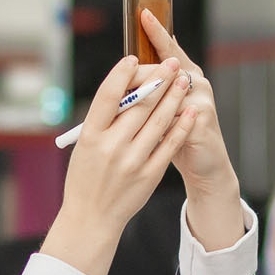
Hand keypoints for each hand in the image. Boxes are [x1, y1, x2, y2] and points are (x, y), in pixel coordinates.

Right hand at [41, 52, 193, 274]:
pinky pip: (170, 144)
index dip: (122, 74)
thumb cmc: (85, 177)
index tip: (133, 58)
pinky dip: (182, 125)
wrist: (91, 217)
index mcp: (90, 136)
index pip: (107, 96)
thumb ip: (103, 121)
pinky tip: (190, 110)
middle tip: (171, 62)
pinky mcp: (150, 174)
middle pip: (139, 104)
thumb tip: (127, 88)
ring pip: (159, 120)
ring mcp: (132, 161)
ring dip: (175, 96)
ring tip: (184, 79)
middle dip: (159, 79)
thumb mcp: (84, 146)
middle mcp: (111, 147)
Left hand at [137, 13, 235, 195]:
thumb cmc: (178, 135)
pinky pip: (171, 115)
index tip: (144, 13)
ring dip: (146, 95)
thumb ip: (151, 91)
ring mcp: (201, 99)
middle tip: (128, 53)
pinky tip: (140, 128)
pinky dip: (154, 120)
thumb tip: (124, 74)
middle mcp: (197, 82)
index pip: (168, 48)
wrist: (206, 165)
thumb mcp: (163, 109)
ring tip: (124, 100)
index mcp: (187, 75)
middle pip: (165, 66)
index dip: (157, 32)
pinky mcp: (201, 120)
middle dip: (143, 64)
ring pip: (167, 89)